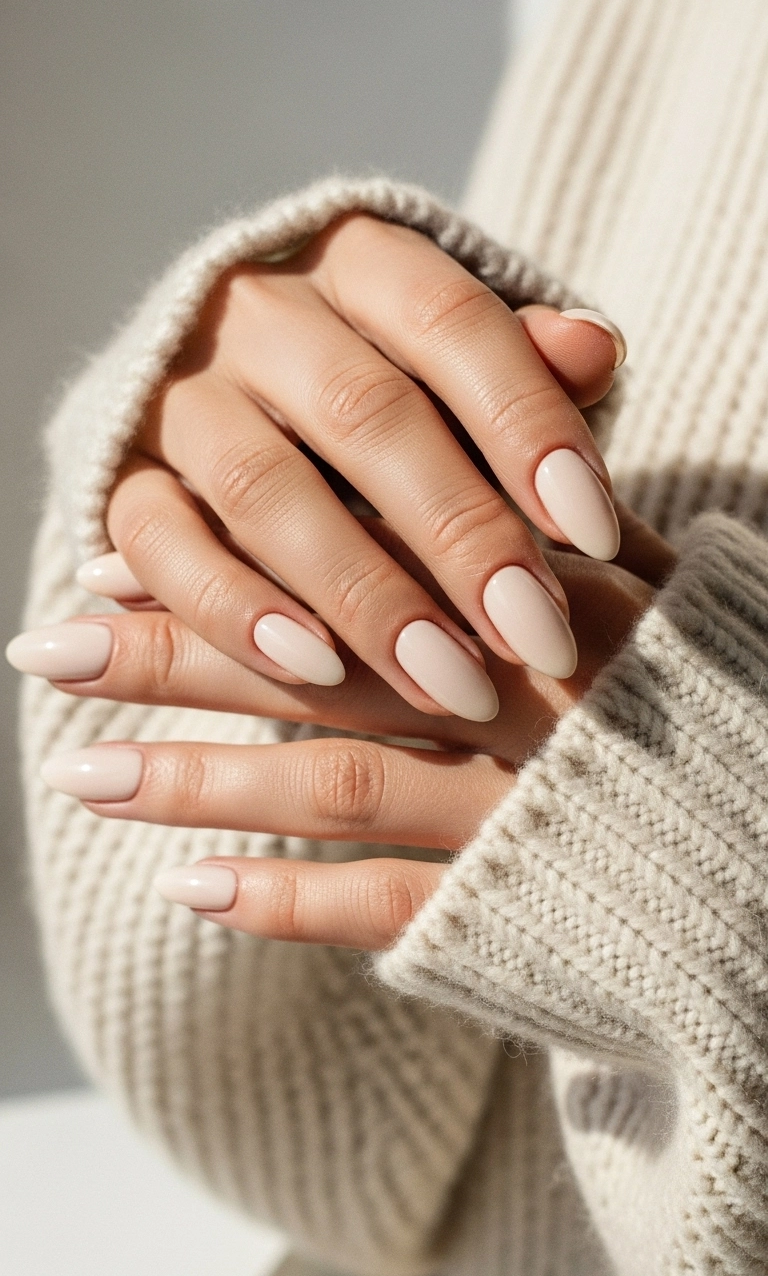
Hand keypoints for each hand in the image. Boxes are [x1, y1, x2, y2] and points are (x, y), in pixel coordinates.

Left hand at [17, 509, 673, 950]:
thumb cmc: (724, 688)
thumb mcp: (661, 575)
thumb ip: (579, 493)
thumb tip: (538, 368)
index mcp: (540, 599)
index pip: (352, 560)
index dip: (228, 555)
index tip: (114, 548)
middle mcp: (517, 695)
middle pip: (314, 663)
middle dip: (172, 656)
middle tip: (47, 651)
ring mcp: (515, 805)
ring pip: (332, 783)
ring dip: (194, 780)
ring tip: (75, 771)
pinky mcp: (518, 902)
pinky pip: (390, 907)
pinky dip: (288, 902)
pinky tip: (189, 889)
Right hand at [76, 215, 624, 721]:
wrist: (240, 399)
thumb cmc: (395, 393)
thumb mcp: (465, 365)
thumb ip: (527, 364)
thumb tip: (593, 350)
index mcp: (362, 262)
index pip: (453, 323)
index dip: (528, 424)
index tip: (596, 531)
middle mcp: (260, 312)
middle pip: (366, 414)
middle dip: (460, 533)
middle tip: (537, 637)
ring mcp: (178, 395)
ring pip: (264, 488)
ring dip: (363, 593)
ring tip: (450, 682)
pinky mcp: (118, 478)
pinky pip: (161, 544)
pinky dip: (235, 611)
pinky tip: (316, 672)